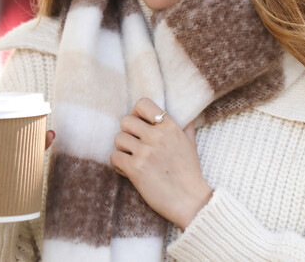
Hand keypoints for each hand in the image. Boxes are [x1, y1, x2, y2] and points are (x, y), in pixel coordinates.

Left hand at [111, 98, 212, 229]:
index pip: (142, 103)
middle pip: (126, 121)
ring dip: (123, 149)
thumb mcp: (190, 142)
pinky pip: (114, 157)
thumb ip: (184, 125)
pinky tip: (128, 170)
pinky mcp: (135, 169)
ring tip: (132, 158)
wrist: (191, 201)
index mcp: (170, 126)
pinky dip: (119, 164)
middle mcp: (157, 136)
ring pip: (118, 138)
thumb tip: (182, 111)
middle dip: (128, 133)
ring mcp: (145, 152)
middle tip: (135, 144)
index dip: (137, 113)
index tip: (139, 123)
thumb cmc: (189, 172)